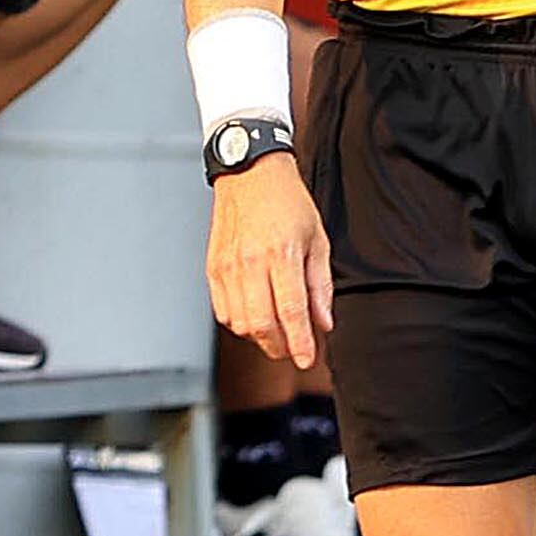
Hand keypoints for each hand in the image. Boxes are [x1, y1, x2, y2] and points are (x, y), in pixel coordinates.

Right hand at [206, 152, 331, 367]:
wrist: (250, 174)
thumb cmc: (289, 204)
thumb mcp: (318, 240)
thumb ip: (320, 286)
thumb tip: (324, 323)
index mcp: (281, 255)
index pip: (291, 312)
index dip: (300, 342)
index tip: (307, 360)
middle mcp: (250, 264)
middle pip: (261, 324)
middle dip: (279, 346)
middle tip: (293, 351)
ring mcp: (227, 267)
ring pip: (240, 322)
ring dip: (260, 337)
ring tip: (278, 334)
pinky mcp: (212, 268)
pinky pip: (222, 310)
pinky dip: (239, 323)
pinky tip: (256, 317)